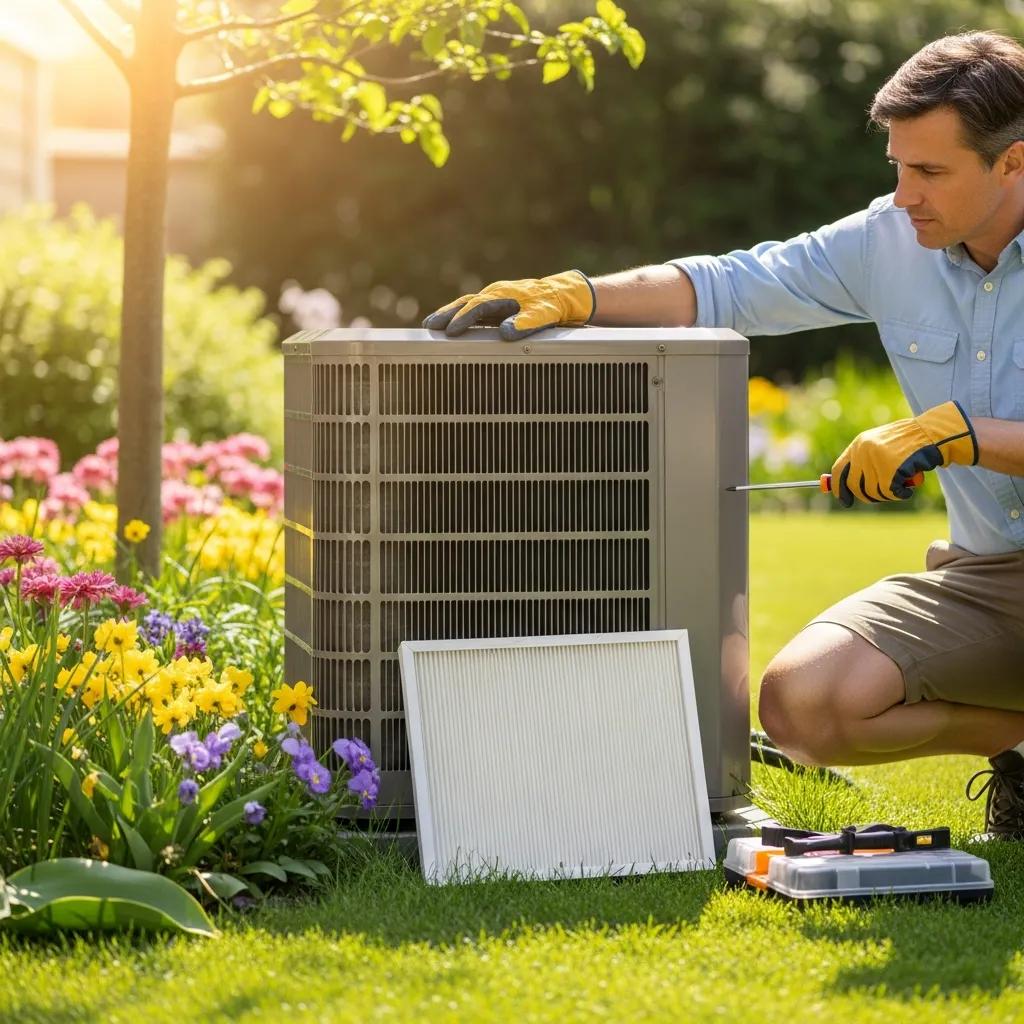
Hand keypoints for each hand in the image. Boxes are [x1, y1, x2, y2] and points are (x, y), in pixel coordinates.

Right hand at [422, 270, 595, 340]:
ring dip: (449, 314)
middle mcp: (495, 294)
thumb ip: (524, 323)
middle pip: (465, 303)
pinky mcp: (496, 305)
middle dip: (446, 314)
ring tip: (432, 325)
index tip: (449, 331)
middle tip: (429, 326)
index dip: (462, 319)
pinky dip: (460, 316)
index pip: (477, 307)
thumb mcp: (542, 316)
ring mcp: (494, 298)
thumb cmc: (551, 306)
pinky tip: (451, 324)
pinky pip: (473, 309)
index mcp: (503, 295)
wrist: (561, 295)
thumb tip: (504, 332)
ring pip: (466, 305)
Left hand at [830, 400, 977, 507]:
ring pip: (872, 491)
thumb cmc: (909, 442)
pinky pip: (888, 492)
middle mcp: (864, 450)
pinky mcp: (890, 468)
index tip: (844, 501)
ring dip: (886, 495)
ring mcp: (876, 459)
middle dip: (866, 496)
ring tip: (900, 487)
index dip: (839, 488)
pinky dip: (899, 495)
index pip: (838, 470)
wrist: (932, 433)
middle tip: (880, 497)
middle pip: (854, 485)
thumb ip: (865, 461)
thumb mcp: (881, 445)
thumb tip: (849, 488)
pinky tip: (907, 490)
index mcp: (859, 443)